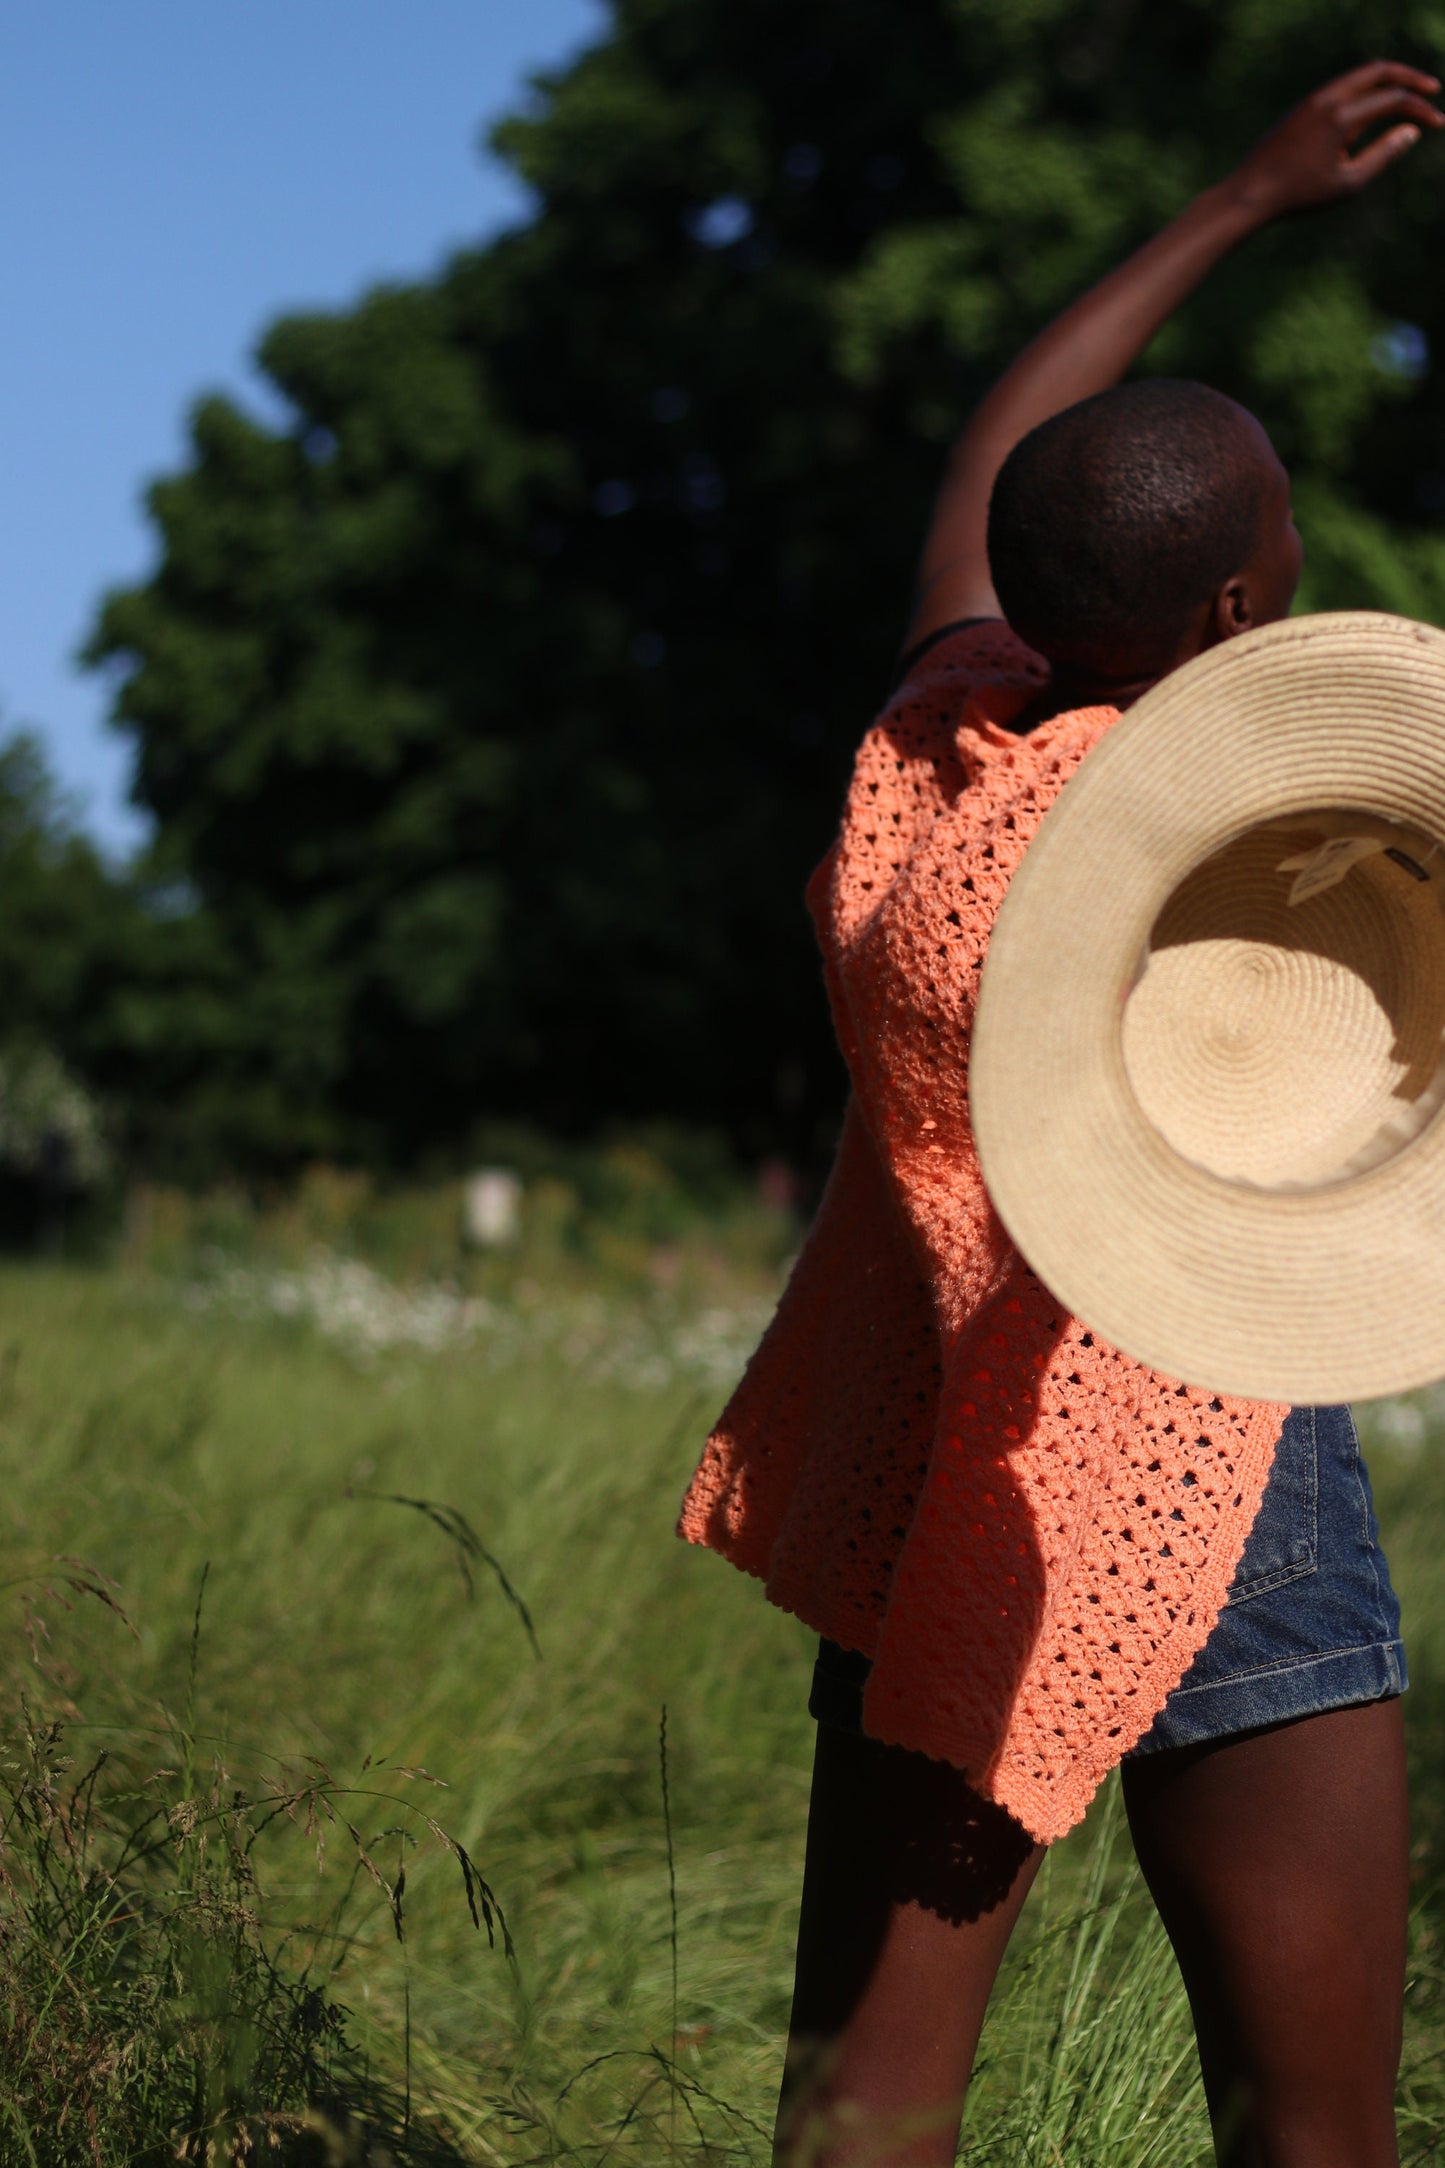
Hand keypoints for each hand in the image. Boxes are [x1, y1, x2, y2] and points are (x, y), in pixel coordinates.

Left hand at [1226, 62, 1442, 221]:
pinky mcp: (1302, 108)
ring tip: (1405, 100)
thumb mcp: (1348, 183)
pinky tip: (1371, 113)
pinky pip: (1341, 89)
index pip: (1393, 100)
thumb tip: (1411, 131)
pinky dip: (1364, 93)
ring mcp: (1312, 100)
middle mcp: (1327, 99)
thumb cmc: (1298, 196)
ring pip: (1358, 77)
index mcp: (1342, 116)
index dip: (1420, 110)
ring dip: (1386, 84)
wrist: (1249, 194)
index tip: (1437, 124)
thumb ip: (1384, 154)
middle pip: (1378, 71)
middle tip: (1431, 89)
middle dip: (1408, 78)